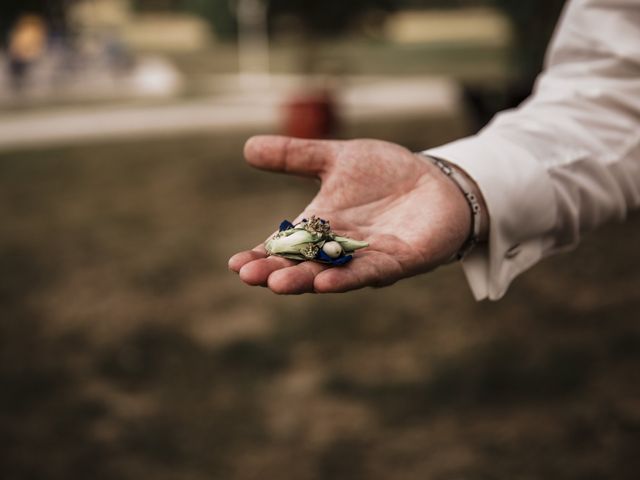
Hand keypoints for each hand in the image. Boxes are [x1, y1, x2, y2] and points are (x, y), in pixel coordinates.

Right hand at [229, 135, 475, 293]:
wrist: (436, 180)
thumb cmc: (385, 173)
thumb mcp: (337, 158)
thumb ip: (297, 156)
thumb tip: (248, 147)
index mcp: (321, 226)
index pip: (286, 246)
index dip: (262, 255)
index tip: (235, 264)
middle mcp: (340, 247)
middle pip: (304, 264)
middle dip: (277, 271)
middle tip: (250, 276)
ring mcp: (369, 257)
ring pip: (333, 273)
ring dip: (307, 280)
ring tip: (279, 284)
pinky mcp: (401, 260)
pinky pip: (373, 271)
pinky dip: (348, 278)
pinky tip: (326, 282)